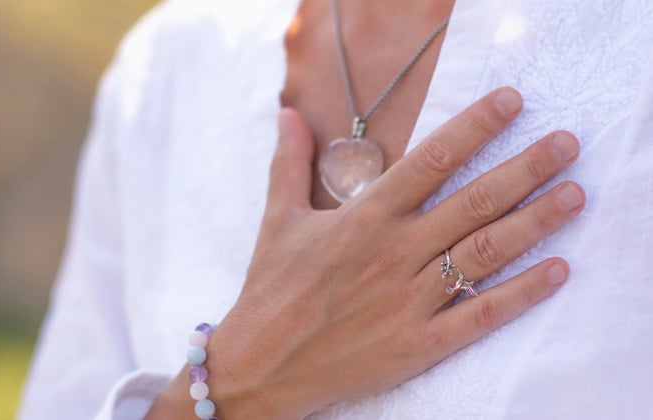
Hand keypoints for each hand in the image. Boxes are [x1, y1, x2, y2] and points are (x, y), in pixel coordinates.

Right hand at [147, 88, 584, 418]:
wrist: (261, 364)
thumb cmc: (270, 289)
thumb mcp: (277, 219)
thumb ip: (288, 163)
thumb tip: (287, 115)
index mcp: (363, 218)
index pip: (430, 160)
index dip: (474, 127)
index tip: (511, 102)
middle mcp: (393, 252)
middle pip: (473, 201)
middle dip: (526, 168)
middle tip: (566, 144)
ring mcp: (409, 299)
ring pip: (485, 252)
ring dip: (535, 222)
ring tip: (574, 196)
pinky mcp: (417, 343)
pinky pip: (479, 314)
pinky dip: (520, 294)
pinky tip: (555, 271)